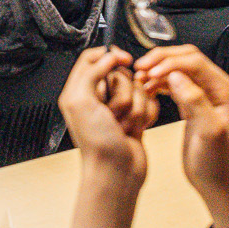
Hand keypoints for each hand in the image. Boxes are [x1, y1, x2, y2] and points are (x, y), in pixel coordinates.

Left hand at [59, 47, 153, 227]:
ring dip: (134, 107)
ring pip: (137, 88)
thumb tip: (108, 56)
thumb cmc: (97, 144)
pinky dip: (145, 115)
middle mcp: (98, 97)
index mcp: (79, 90)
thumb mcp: (82, 102)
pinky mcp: (135, 117)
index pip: (93, 58)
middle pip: (121, 73)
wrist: (117, 172)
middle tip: (112, 113)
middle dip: (123, 92)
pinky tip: (134, 129)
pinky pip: (149, 103)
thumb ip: (91, 72)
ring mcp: (117, 108)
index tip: (123, 60)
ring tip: (123, 125)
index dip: (110, 55)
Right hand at [135, 46, 228, 227]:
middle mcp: (218, 88)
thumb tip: (177, 77)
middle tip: (140, 67)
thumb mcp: (208, 132)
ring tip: (140, 78)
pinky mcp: (194, 103)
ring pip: (179, 69)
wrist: (217, 183)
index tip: (150, 72)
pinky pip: (175, 83)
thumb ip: (194, 100)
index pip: (195, 62)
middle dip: (161, 60)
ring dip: (158, 70)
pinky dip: (159, 81)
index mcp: (226, 90)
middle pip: (187, 59)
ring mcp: (206, 95)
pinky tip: (147, 87)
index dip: (170, 63)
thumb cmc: (217, 164)